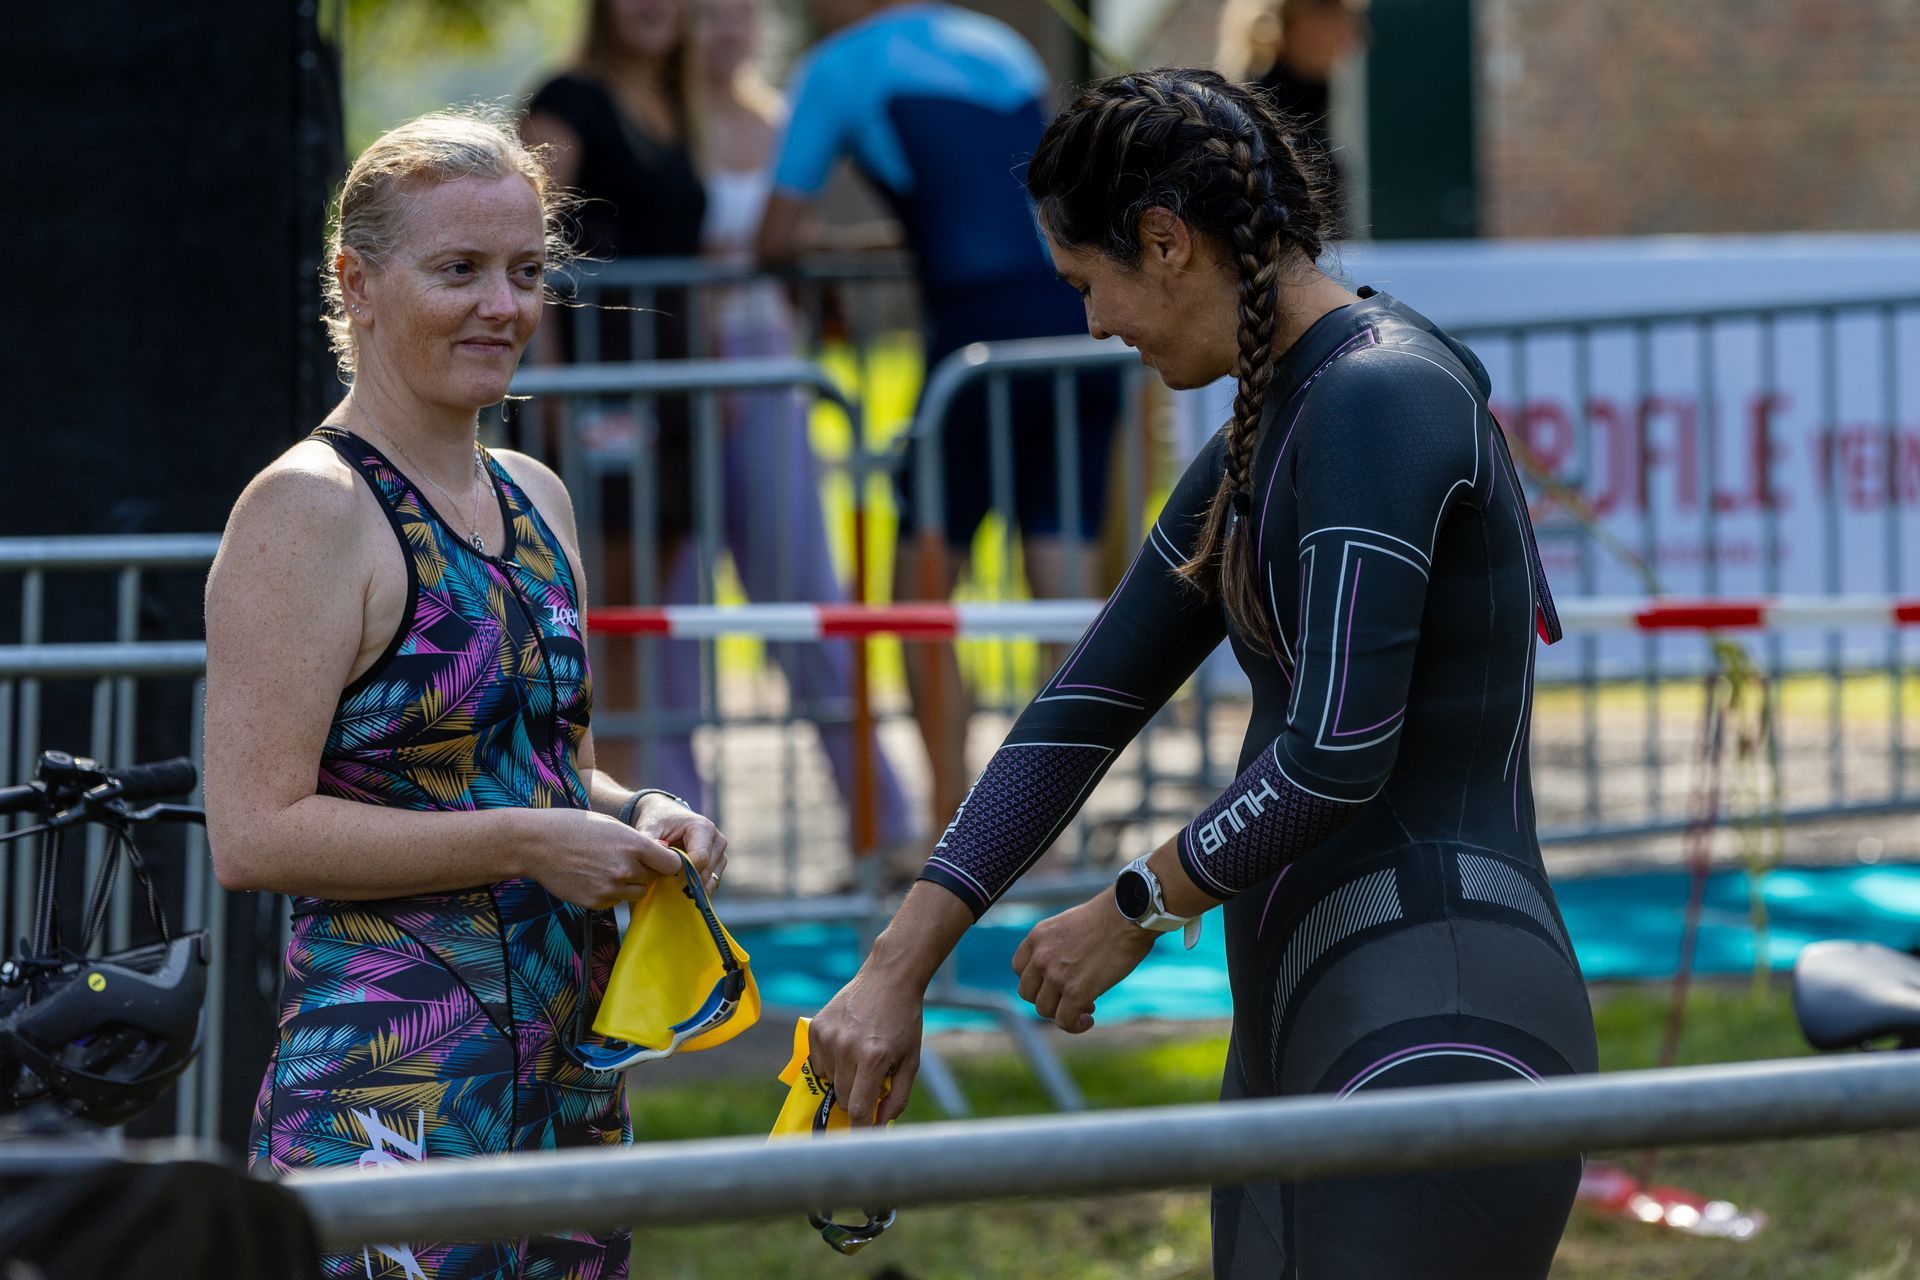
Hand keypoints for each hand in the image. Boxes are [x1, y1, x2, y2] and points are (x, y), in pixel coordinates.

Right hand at [526, 808, 680, 907]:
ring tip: (610, 868)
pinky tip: (595, 877)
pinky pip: (616, 901)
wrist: (537, 844)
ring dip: (632, 884)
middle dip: (648, 871)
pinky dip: (612, 893)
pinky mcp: (596, 903)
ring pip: (638, 893)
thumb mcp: (613, 825)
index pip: (672, 864)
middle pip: (654, 879)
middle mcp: (625, 869)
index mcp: (633, 845)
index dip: (669, 862)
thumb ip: (639, 842)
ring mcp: (610, 889)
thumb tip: (664, 854)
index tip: (663, 860)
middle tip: (630, 861)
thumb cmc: (575, 827)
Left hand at [628, 792, 728, 892]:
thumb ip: (648, 843)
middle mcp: (717, 840)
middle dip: (685, 882)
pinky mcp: (719, 864)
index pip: (701, 859)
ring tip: (672, 885)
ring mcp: (720, 853)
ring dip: (692, 887)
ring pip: (710, 881)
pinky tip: (680, 886)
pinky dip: (696, 888)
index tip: (665, 879)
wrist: (667, 815)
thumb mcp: (648, 828)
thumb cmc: (658, 821)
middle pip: (706, 872)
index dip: (684, 873)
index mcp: (703, 828)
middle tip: (664, 886)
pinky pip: (711, 884)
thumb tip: (651, 860)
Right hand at [808, 959, 926, 1127]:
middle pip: (841, 1098)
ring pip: (828, 1080)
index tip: (861, 1136)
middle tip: (869, 1080)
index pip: (857, 1109)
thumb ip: (897, 1098)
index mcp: (874, 1058)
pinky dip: (830, 1061)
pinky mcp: (816, 1026)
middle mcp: (847, 1048)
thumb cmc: (904, 1021)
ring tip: (858, 1056)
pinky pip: (817, 1061)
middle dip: (855, 1097)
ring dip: (841, 1078)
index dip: (860, 1128)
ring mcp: (828, 1036)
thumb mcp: (911, 1061)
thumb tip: (879, 1126)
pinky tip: (846, 1044)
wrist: (889, 978)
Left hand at [1012, 891, 1157, 1032]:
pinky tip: (1088, 1020)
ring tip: (1087, 1005)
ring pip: (1044, 1010)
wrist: (1127, 915)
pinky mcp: (1075, 992)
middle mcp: (1040, 956)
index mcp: (1038, 937)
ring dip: (1064, 1012)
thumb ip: (1058, 945)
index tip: (1054, 982)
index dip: (1036, 980)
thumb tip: (1066, 970)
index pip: (1019, 969)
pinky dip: (1075, 1025)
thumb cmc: (1109, 917)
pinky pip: (1064, 1021)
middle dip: (1047, 998)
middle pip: (1027, 993)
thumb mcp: (1069, 924)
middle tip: (1070, 996)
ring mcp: (1056, 975)